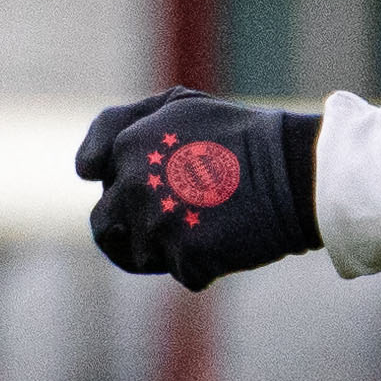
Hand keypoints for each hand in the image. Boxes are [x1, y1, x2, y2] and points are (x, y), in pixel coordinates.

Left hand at [77, 91, 322, 286]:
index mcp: (127, 146)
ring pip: (141, 256)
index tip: (162, 182)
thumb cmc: (239, 135)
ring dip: (169, 249)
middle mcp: (133, 186)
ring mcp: (157, 225)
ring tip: (211, 224)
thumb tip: (84, 170)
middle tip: (183, 215)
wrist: (295, 172)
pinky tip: (231, 238)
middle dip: (137, 227)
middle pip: (106, 228)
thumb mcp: (177, 106)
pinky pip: (184, 275)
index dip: (126, 186)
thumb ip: (120, 127)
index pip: (98, 181)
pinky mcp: (186, 258)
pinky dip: (206, 265)